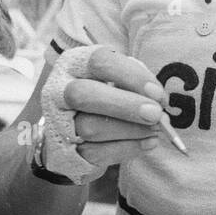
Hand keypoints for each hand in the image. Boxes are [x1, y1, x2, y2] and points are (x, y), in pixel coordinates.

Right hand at [41, 45, 167, 180]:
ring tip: (156, 130)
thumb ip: (137, 83)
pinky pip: (95, 152)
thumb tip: (158, 101)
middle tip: (155, 114)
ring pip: (89, 128)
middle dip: (125, 105)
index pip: (100, 62)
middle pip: (84, 95)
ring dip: (130, 130)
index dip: (131, 76)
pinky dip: (126, 148)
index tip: (157, 93)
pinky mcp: (64, 150)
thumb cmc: (107, 92)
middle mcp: (59, 90)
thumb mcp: (119, 77)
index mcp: (76, 63)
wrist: (74, 125)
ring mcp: (57, 122)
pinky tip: (148, 142)